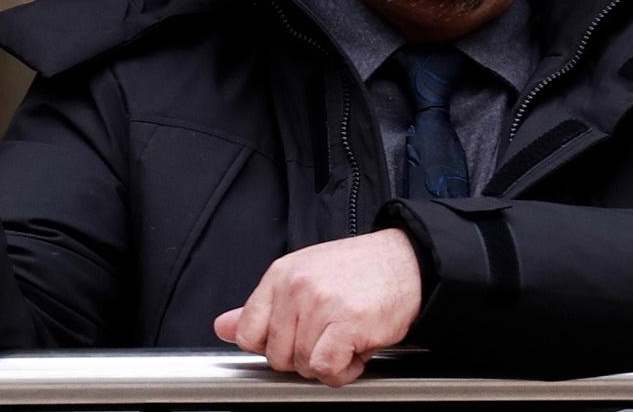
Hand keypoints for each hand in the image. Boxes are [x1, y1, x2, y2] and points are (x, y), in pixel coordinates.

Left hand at [213, 228, 421, 386]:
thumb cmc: (360, 270)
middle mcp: (296, 288)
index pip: (248, 332)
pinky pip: (327, 369)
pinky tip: (356, 351)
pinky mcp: (346, 323)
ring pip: (304, 366)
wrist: (409, 260)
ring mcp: (320, 304)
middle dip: (305, 356)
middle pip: (277, 356)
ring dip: (330, 363)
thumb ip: (262, 307)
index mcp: (281, 275)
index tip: (296, 340)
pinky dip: (344, 370)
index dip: (272, 346)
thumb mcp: (305, 277)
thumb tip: (223, 327)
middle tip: (330, 336)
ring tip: (347, 339)